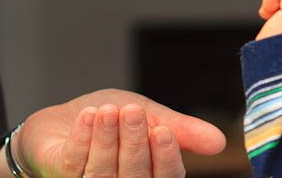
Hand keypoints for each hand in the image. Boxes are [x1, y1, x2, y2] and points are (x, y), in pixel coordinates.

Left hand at [13, 89, 225, 177]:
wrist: (69, 117)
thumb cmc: (114, 120)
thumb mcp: (152, 117)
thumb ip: (183, 130)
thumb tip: (221, 142)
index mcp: (149, 176)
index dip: (165, 158)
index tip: (163, 130)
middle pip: (133, 177)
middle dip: (133, 144)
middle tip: (133, 112)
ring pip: (102, 172)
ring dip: (106, 140)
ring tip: (109, 110)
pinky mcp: (60, 174)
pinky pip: (73, 162)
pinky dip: (83, 137)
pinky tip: (89, 117)